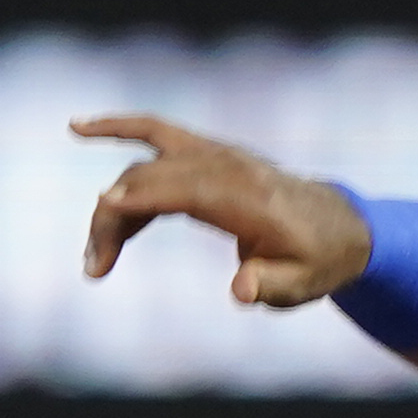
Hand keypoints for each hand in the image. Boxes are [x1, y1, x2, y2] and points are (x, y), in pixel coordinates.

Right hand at [76, 114, 373, 308]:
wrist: (340, 227)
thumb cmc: (317, 261)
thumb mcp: (303, 286)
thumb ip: (269, 286)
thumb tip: (241, 290)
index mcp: (249, 198)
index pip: (185, 189)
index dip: (145, 195)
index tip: (106, 207)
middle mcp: (228, 167)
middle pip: (154, 176)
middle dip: (115, 216)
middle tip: (95, 268)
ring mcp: (215, 154)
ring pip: (146, 160)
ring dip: (112, 199)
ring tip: (94, 255)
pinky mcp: (204, 153)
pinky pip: (153, 132)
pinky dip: (117, 128)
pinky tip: (78, 127)